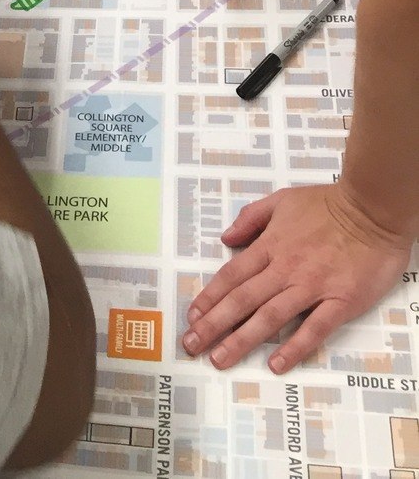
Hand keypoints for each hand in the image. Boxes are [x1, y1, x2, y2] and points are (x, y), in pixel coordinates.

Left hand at [183, 184, 411, 371]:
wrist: (372, 210)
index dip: (209, 298)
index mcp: (270, 245)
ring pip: (270, 317)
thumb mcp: (282, 199)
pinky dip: (294, 348)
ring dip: (242, 339)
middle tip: (192, 345)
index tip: (192, 316)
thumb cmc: (328, 203)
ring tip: (220, 359)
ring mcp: (312, 287)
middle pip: (242, 300)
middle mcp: (285, 268)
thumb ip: (252, 217)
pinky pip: (314, 329)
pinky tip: (276, 364)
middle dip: (214, 325)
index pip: (231, 276)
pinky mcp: (340, 302)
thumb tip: (226, 237)